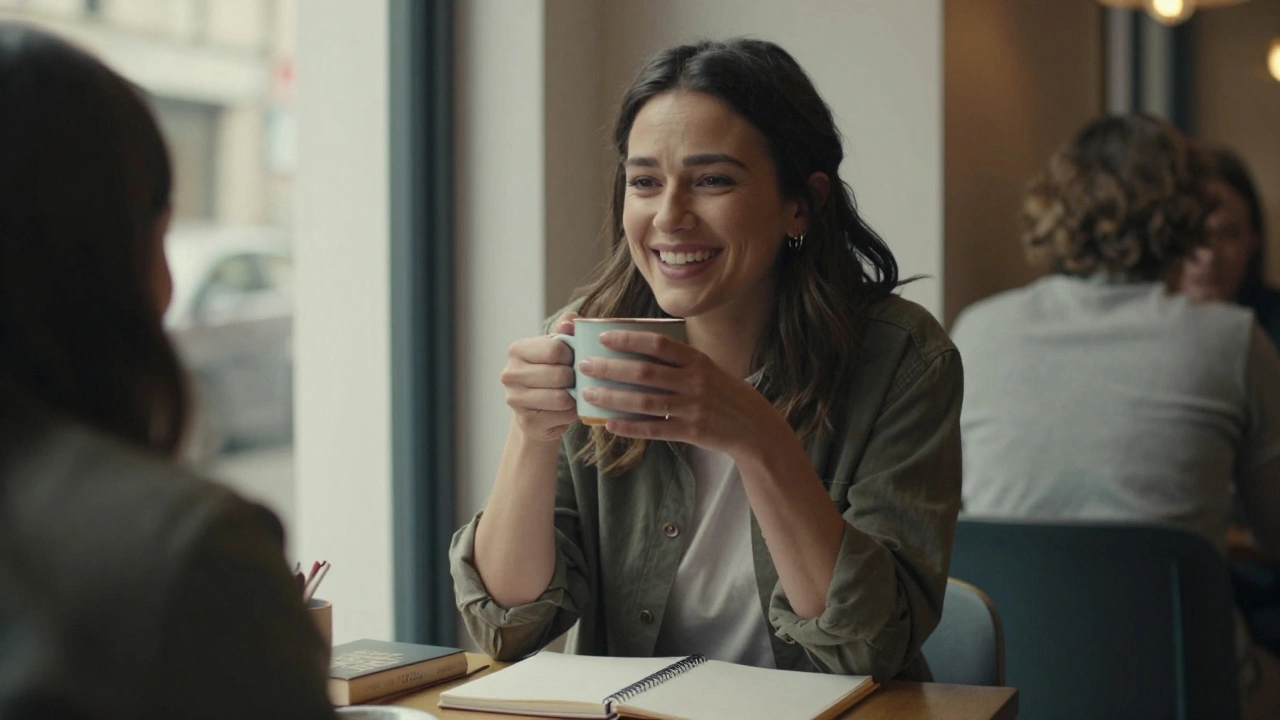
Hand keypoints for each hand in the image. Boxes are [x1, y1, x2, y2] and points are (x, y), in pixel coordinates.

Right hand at [502, 312, 577, 442]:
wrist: (538, 413)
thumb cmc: (550, 374)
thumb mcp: (557, 351)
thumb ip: (564, 333)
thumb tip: (572, 317)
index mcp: (517, 350)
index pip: (555, 348)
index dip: (572, 355)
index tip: (573, 360)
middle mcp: (510, 373)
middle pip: (558, 374)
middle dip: (575, 378)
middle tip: (576, 380)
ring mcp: (515, 399)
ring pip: (561, 397)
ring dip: (574, 397)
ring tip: (574, 394)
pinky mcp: (526, 421)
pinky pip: (562, 415)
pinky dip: (571, 413)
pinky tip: (567, 409)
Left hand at [578, 330, 782, 458]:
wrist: (755, 427)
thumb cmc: (726, 394)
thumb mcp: (709, 369)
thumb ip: (680, 361)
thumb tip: (640, 349)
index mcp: (698, 361)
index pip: (658, 344)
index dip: (629, 339)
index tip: (603, 336)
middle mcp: (694, 382)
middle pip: (644, 372)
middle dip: (610, 367)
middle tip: (584, 365)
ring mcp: (692, 408)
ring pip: (644, 402)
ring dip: (613, 397)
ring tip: (589, 393)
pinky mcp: (691, 431)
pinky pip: (654, 430)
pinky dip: (630, 427)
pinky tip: (609, 424)